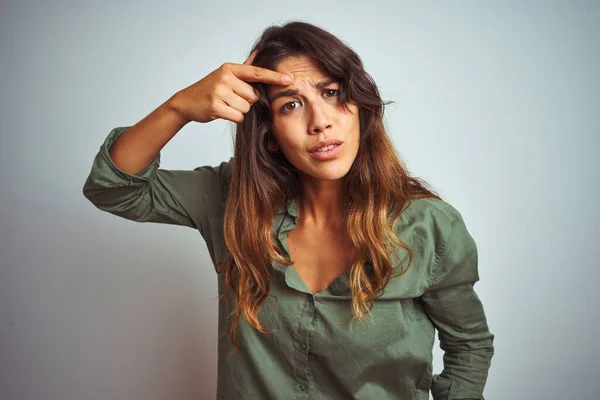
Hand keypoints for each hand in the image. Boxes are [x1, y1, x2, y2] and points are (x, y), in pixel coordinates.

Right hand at [171, 50, 290, 123]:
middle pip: (253, 96)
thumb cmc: (209, 89)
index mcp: (230, 69)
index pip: (256, 72)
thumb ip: (244, 67)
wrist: (186, 101)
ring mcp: (220, 92)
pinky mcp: (216, 106)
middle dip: (246, 101)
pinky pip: (238, 117)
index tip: (289, 79)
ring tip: (226, 105)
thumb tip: (259, 53)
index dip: (274, 77)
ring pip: (246, 108)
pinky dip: (233, 117)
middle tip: (231, 99)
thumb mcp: (225, 74)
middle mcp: (225, 78)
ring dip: (239, 110)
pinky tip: (222, 112)